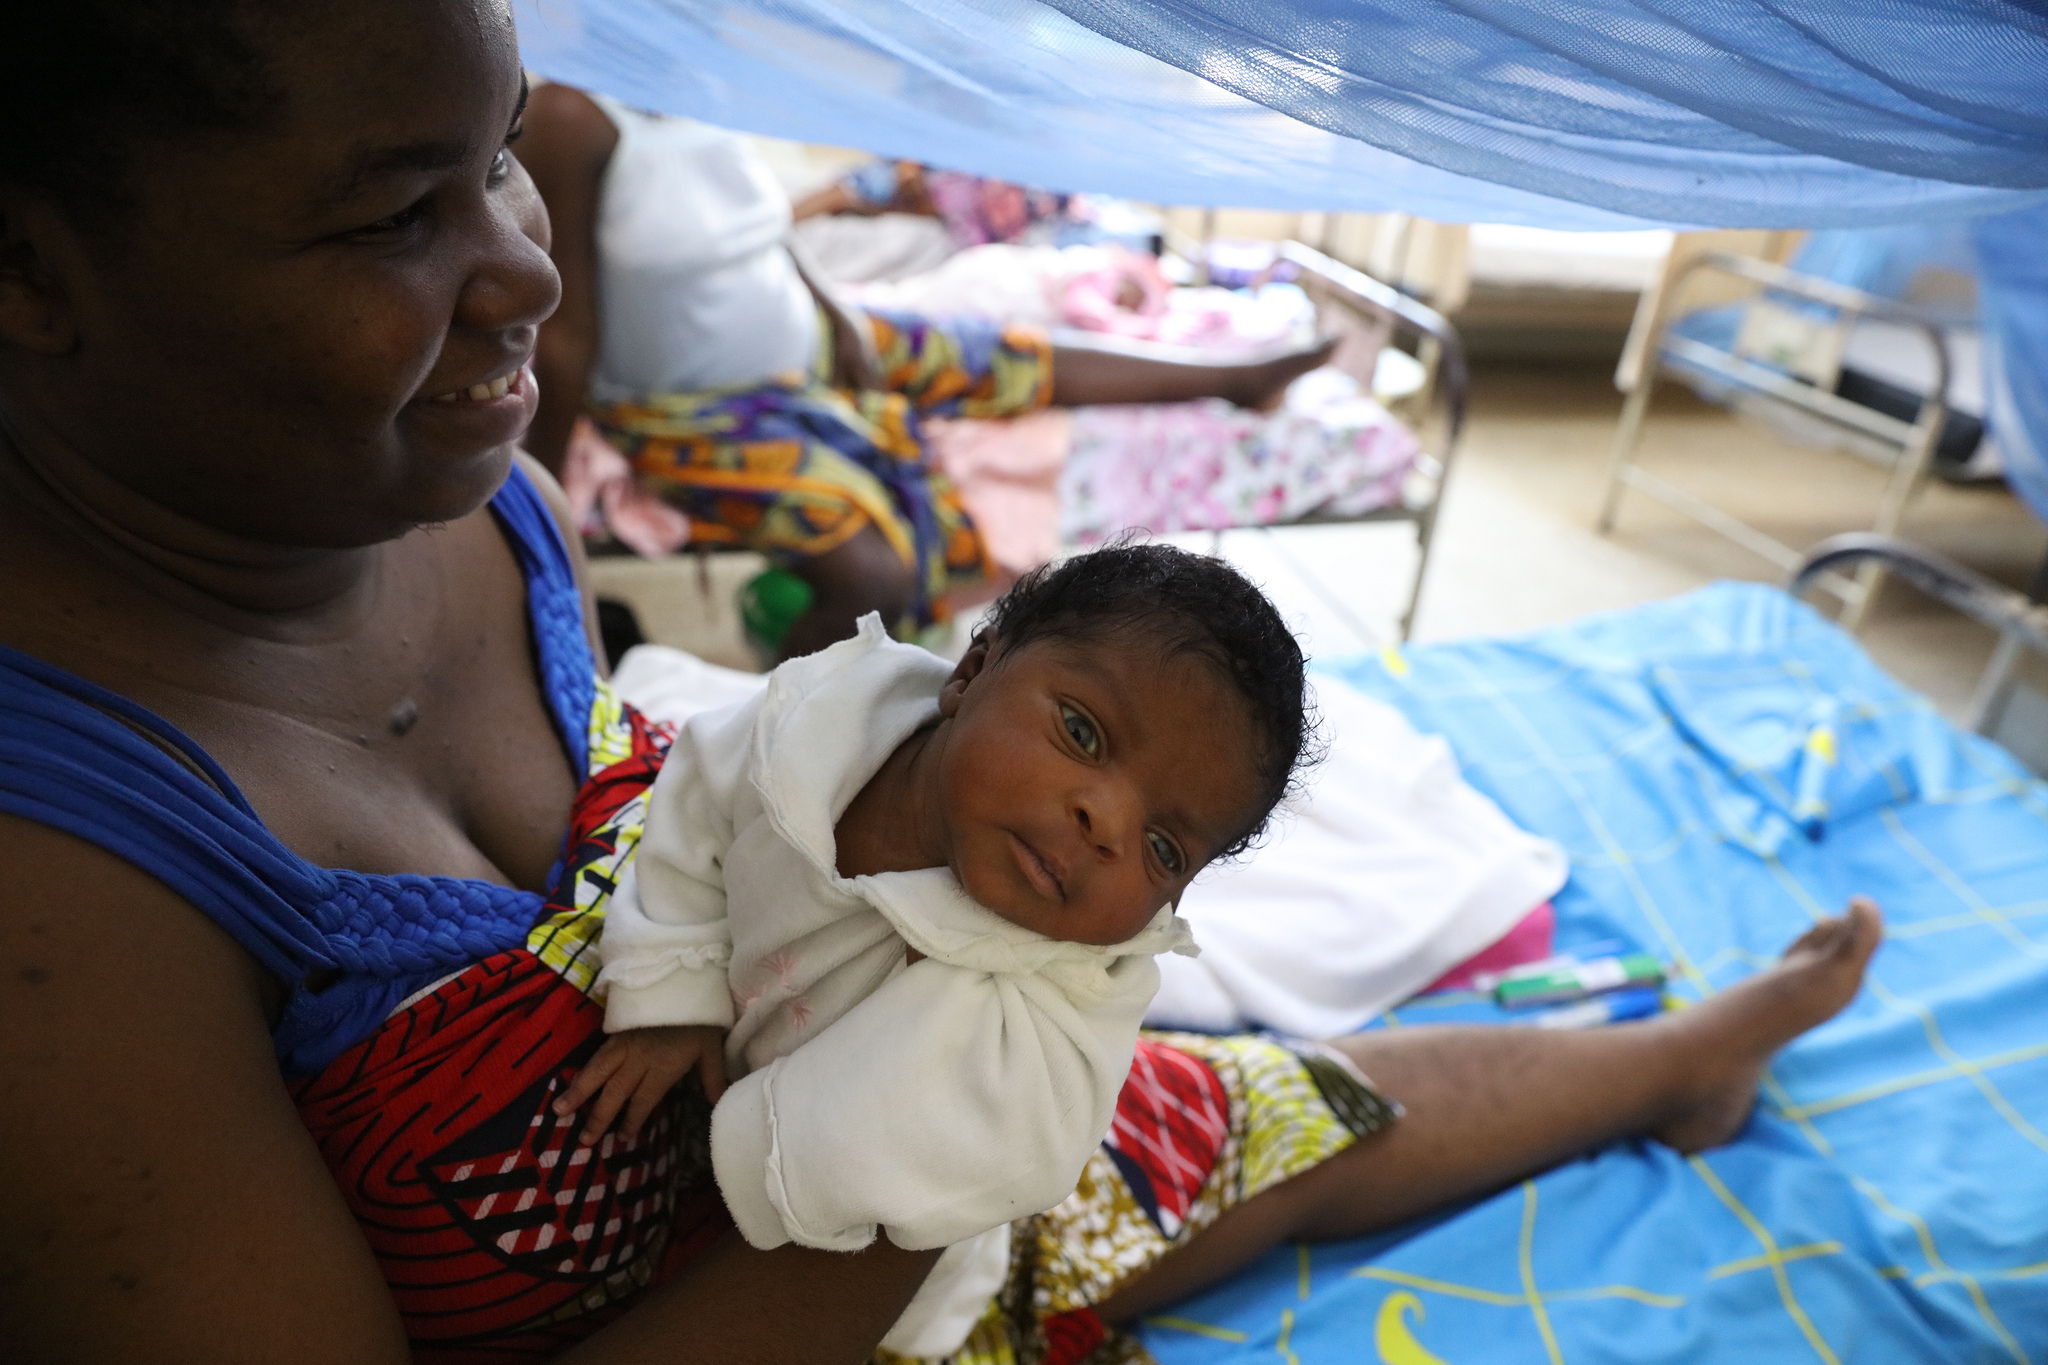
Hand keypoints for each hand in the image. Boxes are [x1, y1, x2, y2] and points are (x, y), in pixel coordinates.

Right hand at [553, 1024, 728, 1146]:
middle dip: (598, 1116)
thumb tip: (718, 1103)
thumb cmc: (700, 1018)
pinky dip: (582, 1071)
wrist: (683, 981)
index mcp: (662, 1066)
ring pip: (597, 1071)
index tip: (622, 1138)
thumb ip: (712, 1078)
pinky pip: (596, 1055)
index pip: (643, 1100)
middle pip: (615, 1091)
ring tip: (559, 1110)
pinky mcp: (616, 1032)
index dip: (632, 1120)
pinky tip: (570, 1082)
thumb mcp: (712, 1048)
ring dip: (578, 1092)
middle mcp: (638, 1058)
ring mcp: (624, 1044)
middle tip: (584, 1140)